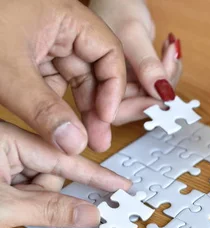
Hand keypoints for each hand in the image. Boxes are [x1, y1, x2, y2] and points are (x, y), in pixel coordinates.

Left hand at [0, 0, 125, 154]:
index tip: (105, 118)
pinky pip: (49, 84)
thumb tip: (74, 142)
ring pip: (71, 81)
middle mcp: (58, 28)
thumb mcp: (8, 73)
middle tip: (97, 139)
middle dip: (95, 107)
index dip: (113, 89)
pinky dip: (54, 107)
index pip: (109, 54)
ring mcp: (42, 41)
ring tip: (79, 142)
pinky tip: (57, 128)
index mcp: (65, 16)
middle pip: (93, 70)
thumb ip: (45, 111)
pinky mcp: (25, 56)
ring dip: (76, 112)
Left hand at [0, 121, 130, 227]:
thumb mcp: (5, 208)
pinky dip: (23, 205)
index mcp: (6, 137)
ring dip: (30, 203)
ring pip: (39, 183)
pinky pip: (25, 190)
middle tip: (28, 210)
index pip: (63, 157)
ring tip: (7, 211)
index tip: (119, 185)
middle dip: (45, 195)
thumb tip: (89, 214)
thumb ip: (49, 209)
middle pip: (50, 171)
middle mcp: (5, 144)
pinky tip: (8, 211)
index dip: (94, 174)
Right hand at [89, 0, 182, 124]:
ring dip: (169, 75)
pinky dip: (170, 68)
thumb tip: (164, 95)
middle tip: (170, 62)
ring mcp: (126, 84)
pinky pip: (161, 84)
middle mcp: (109, 87)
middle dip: (161, 88)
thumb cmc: (116, 9)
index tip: (165, 95)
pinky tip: (168, 48)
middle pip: (140, 107)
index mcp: (95, 81)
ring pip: (155, 96)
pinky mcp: (140, 78)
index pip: (118, 112)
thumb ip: (147, 66)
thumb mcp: (132, 35)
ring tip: (169, 49)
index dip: (142, 108)